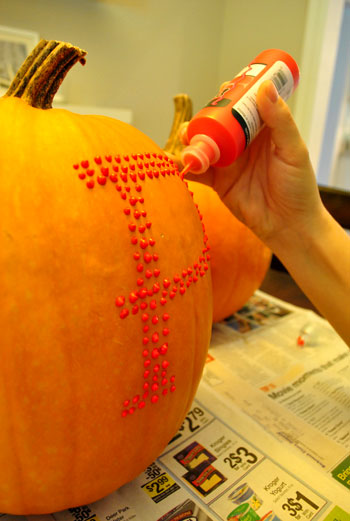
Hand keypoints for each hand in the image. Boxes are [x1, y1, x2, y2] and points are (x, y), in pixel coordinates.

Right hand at [184, 81, 322, 248]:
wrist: (288, 226)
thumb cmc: (298, 188)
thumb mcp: (293, 150)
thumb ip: (279, 120)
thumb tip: (265, 87)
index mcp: (261, 130)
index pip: (242, 106)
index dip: (231, 95)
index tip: (225, 88)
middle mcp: (242, 143)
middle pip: (217, 123)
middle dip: (204, 118)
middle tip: (199, 120)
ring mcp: (228, 162)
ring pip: (203, 144)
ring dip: (190, 140)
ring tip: (186, 139)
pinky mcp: (218, 182)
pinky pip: (197, 170)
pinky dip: (184, 166)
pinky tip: (174, 162)